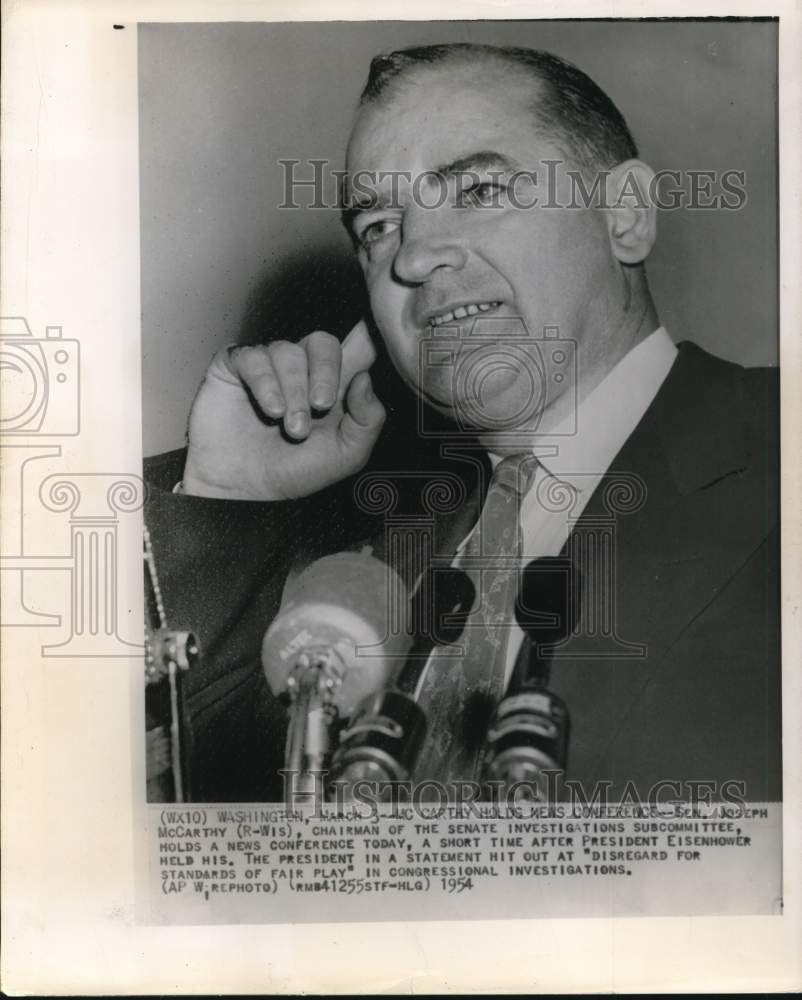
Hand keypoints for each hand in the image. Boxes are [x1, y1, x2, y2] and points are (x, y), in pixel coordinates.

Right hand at [182, 320, 385, 499]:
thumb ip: (368, 419)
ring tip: (290, 426)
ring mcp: (268, 367)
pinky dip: (266, 383)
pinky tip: (270, 410)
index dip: (369, 331)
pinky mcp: (235, 367)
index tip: (374, 325)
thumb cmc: (294, 471)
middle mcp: (303, 371)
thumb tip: (365, 379)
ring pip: (289, 352)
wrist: (245, 490)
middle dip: (326, 373)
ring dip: (294, 391)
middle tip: (321, 407)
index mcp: (334, 387)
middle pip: (324, 342)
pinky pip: (253, 357)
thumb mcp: (346, 455)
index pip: (358, 348)